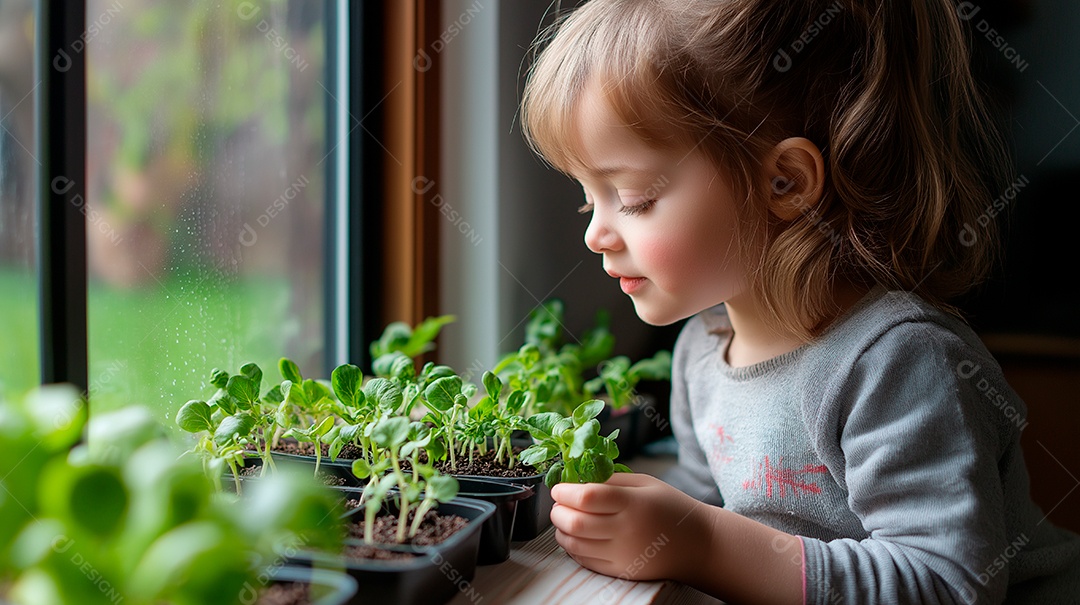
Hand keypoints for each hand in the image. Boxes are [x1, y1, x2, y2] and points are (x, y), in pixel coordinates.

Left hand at [549, 472, 708, 581]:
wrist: (698, 544)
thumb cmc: (671, 508)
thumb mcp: (645, 483)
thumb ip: (611, 480)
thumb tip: (577, 480)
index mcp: (633, 504)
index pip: (587, 498)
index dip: (565, 492)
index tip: (559, 488)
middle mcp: (626, 531)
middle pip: (576, 523)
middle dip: (558, 512)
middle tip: (558, 504)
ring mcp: (622, 555)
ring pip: (575, 544)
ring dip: (561, 530)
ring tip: (565, 519)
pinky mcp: (620, 571)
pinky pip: (585, 561)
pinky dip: (573, 547)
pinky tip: (576, 536)